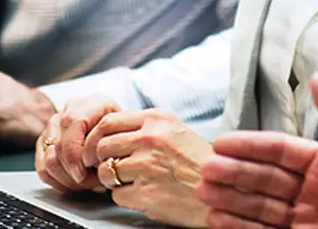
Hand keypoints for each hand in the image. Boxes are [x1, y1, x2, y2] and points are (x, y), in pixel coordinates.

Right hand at [35, 94, 117, 192]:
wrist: (118, 133)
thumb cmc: (123, 136)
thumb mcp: (125, 136)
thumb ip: (110, 147)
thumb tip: (99, 167)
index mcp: (93, 103)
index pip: (72, 123)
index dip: (75, 154)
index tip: (84, 175)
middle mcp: (70, 110)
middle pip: (59, 146)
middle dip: (75, 173)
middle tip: (92, 184)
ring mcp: (55, 125)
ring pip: (49, 160)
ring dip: (67, 179)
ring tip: (86, 184)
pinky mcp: (46, 142)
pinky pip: (43, 168)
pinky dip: (57, 181)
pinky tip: (74, 184)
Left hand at [87, 109, 213, 227]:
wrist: (223, 189)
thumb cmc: (199, 162)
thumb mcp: (175, 129)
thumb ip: (145, 126)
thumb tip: (111, 129)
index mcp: (156, 120)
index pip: (108, 121)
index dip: (95, 136)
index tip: (95, 146)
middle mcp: (150, 139)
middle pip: (102, 146)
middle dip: (100, 159)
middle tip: (106, 166)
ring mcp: (148, 166)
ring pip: (107, 172)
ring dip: (111, 180)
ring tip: (128, 181)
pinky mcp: (147, 193)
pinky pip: (118, 195)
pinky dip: (125, 197)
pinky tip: (141, 194)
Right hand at [197, 75, 317, 228]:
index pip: (277, 149)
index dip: (249, 145)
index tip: (222, 143)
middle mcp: (307, 187)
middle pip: (261, 177)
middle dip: (232, 173)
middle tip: (206, 170)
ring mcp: (303, 215)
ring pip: (257, 204)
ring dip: (230, 199)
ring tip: (205, 195)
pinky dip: (239, 226)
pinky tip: (218, 220)